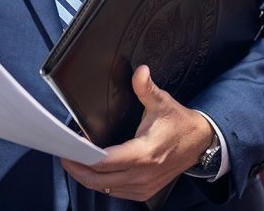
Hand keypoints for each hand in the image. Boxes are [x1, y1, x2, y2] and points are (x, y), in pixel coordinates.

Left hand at [61, 66, 211, 201]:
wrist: (201, 143)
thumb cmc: (179, 123)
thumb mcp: (163, 102)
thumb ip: (146, 88)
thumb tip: (140, 71)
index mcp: (144, 153)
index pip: (105, 162)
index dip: (83, 157)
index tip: (68, 147)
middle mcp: (143, 175)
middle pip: (99, 179)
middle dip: (77, 168)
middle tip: (63, 155)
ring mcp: (144, 186)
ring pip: (105, 188)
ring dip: (87, 177)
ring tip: (74, 161)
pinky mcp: (145, 191)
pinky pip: (116, 192)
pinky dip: (101, 183)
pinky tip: (93, 171)